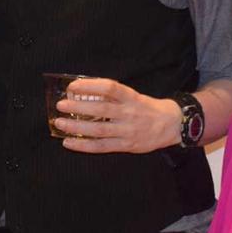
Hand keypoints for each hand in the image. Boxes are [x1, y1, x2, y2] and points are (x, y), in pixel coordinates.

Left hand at [53, 78, 179, 153]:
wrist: (171, 125)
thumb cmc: (146, 108)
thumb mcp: (133, 96)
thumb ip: (113, 95)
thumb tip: (83, 92)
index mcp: (131, 97)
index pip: (109, 88)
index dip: (90, 86)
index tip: (72, 86)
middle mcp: (129, 113)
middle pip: (101, 110)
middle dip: (78, 107)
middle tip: (61, 104)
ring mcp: (127, 131)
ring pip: (99, 130)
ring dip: (77, 127)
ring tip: (60, 123)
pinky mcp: (126, 146)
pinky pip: (101, 146)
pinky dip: (83, 145)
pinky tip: (69, 142)